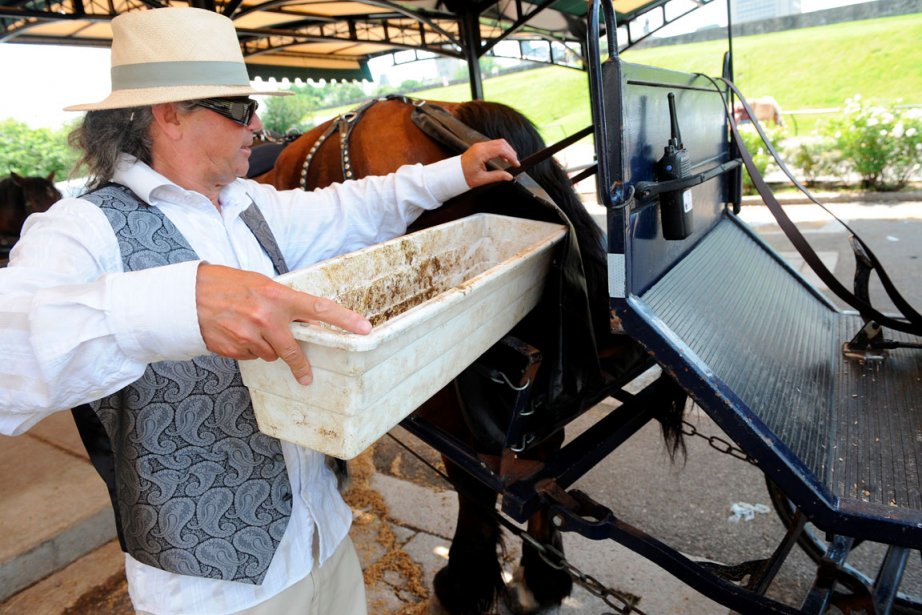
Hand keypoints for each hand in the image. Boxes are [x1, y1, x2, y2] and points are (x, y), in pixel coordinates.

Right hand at [195, 263, 371, 384]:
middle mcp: (266, 317)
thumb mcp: (262, 285)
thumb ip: (286, 303)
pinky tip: (237, 334)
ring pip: (272, 355)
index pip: (319, 308)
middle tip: (307, 375)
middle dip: (301, 364)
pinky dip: (250, 350)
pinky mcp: (234, 349)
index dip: (344, 320)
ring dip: (268, 348)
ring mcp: (249, 335)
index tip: (364, 329)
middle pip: (293, 350)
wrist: (188, 296)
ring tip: (251, 330)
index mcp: (277, 296)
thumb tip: (308, 323)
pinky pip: (252, 357)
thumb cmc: (229, 285)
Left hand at [460, 139, 519, 187]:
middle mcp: (480, 146)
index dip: (511, 156)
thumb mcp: (482, 179)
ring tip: (511, 160)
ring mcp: (479, 145)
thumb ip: (497, 176)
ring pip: (498, 142)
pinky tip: (503, 157)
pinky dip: (501, 149)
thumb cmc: (464, 176)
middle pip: (501, 143)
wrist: (452, 174)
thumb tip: (509, 177)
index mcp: (481, 153)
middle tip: (515, 162)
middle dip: (511, 152)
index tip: (516, 164)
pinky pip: (493, 144)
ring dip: (506, 150)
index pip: (501, 150)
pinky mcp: (479, 147)